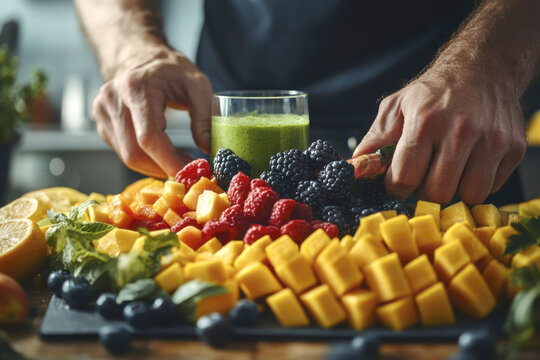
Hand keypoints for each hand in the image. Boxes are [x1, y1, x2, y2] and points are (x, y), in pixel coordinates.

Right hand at [92, 48, 212, 177]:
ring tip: (179, 162)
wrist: (140, 56)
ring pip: (127, 156)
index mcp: (136, 87)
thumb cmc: (170, 70)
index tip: (189, 175)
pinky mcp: (101, 123)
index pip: (149, 136)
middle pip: (134, 152)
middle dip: (164, 168)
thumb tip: (209, 149)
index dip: (169, 161)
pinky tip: (162, 154)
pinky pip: (123, 152)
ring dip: (155, 166)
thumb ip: (205, 116)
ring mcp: (102, 112)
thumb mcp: (198, 85)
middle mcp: (112, 99)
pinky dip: (145, 159)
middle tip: (189, 173)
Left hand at [353, 71, 526, 204]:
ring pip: (469, 195)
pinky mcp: (513, 148)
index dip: (396, 188)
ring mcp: (492, 140)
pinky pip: (492, 187)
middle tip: (422, 178)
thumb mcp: (395, 107)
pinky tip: (469, 162)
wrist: (482, 68)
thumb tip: (353, 170)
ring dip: (453, 190)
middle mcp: (461, 131)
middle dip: (424, 192)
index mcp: (425, 121)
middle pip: (437, 192)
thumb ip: (374, 140)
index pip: (404, 178)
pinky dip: (477, 182)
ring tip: (446, 170)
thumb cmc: (432, 92)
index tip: (396, 183)